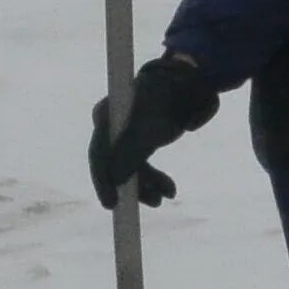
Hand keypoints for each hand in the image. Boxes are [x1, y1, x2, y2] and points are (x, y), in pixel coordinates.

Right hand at [89, 55, 219, 208]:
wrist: (189, 83)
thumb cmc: (166, 102)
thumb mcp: (150, 129)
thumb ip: (131, 153)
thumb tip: (115, 179)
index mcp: (107, 117)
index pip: (99, 155)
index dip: (103, 181)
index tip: (111, 204)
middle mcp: (111, 125)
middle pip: (115, 164)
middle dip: (134, 185)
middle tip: (153, 203)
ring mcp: (125, 132)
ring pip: (130, 167)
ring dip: (148, 184)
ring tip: (170, 194)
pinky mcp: (140, 137)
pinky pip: (141, 163)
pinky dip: (154, 177)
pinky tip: (170, 189)